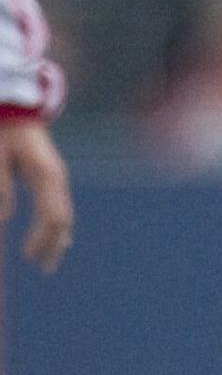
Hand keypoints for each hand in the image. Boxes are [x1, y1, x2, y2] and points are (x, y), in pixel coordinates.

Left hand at [0, 118, 71, 271]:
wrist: (17, 105)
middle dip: (54, 245)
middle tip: (45, 269)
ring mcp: (56, 176)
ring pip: (63, 213)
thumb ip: (1, 188)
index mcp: (46, 176)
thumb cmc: (2, 133)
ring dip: (57, 237)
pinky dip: (56, 224)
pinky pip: (58, 205)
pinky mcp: (49, 174)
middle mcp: (56, 178)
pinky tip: (56, 236)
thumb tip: (4, 219)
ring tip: (50, 260)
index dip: (42, 239)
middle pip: (63, 218)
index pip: (53, 215)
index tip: (28, 257)